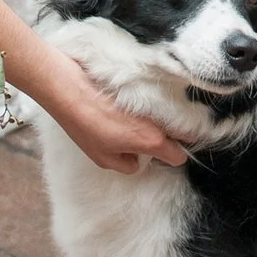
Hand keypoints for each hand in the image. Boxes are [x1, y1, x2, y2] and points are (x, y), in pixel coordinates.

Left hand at [44, 71, 188, 172]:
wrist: (74, 92)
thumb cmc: (87, 126)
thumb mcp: (104, 158)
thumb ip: (128, 165)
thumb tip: (137, 160)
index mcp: (152, 141)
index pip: (179, 156)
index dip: (171, 159)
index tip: (159, 158)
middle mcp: (159, 122)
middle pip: (182, 135)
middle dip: (172, 141)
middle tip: (150, 143)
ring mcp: (154, 104)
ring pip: (170, 119)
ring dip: (161, 125)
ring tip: (137, 126)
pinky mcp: (145, 90)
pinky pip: (158, 105)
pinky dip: (151, 111)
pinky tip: (130, 112)